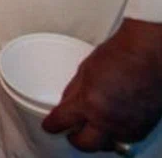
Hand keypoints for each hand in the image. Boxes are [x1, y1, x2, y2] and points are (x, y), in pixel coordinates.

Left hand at [43, 19, 161, 151]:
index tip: (50, 125)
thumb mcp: (85, 70)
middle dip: (74, 138)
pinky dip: (114, 134)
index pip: (62, 122)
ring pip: (106, 145)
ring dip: (96, 138)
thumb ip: (73, 92)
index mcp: (89, 103)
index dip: (52, 125)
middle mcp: (108, 119)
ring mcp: (127, 126)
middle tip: (70, 131)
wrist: (148, 54)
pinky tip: (110, 123)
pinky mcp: (142, 127)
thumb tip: (66, 105)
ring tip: (91, 127)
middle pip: (84, 143)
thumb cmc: (121, 55)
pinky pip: (123, 139)